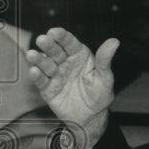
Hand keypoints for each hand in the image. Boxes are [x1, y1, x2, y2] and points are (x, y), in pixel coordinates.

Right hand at [25, 28, 118, 148]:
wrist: (91, 116)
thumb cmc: (99, 93)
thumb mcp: (105, 76)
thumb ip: (105, 59)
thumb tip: (115, 41)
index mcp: (79, 55)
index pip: (69, 43)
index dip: (61, 36)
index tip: (54, 32)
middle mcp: (65, 62)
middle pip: (55, 51)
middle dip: (48, 45)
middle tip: (42, 39)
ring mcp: (56, 75)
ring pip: (45, 64)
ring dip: (38, 59)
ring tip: (33, 54)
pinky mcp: (48, 89)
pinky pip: (41, 81)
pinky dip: (37, 76)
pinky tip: (34, 71)